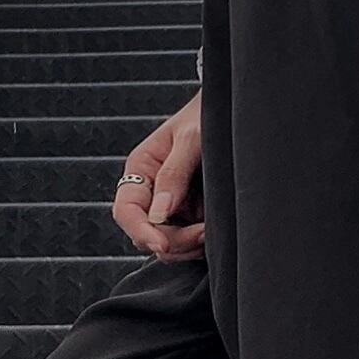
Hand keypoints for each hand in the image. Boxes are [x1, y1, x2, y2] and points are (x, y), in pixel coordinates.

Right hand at [114, 91, 205, 260]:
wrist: (231, 112)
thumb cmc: (206, 116)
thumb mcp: (190, 139)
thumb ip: (173, 174)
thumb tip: (159, 214)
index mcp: (141, 168)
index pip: (126, 211)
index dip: (141, 232)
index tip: (162, 244)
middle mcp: (151, 191)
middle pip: (147, 235)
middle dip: (173, 241)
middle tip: (203, 232)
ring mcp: (171, 207)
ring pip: (167, 245)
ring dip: (187, 246)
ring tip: (211, 229)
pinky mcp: (190, 216)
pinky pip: (187, 242)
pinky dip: (197, 244)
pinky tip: (214, 230)